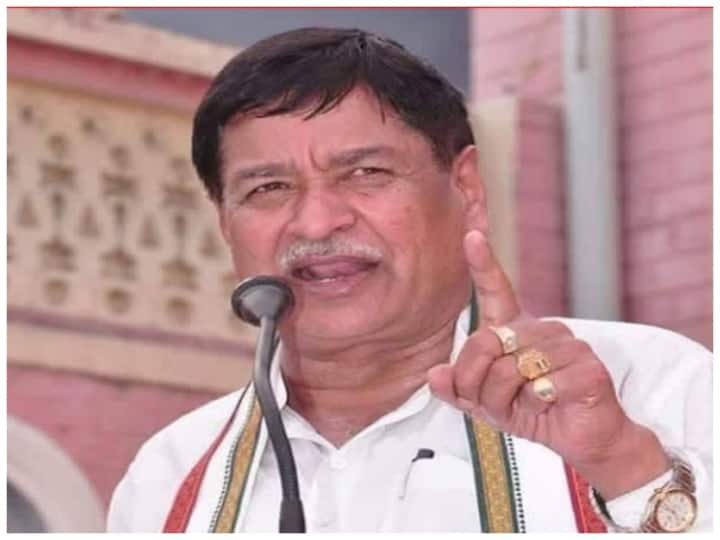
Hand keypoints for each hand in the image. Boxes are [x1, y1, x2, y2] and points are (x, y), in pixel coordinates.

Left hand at [427, 230, 668, 498]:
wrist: (581, 440)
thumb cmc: (533, 412)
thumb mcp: (485, 404)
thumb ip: (457, 389)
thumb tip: (434, 375)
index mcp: (517, 330)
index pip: (496, 290)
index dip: (483, 263)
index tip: (471, 235)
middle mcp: (543, 328)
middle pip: (485, 342)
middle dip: (478, 383)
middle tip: (495, 403)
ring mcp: (568, 345)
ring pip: (509, 368)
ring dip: (506, 399)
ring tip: (525, 405)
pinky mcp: (587, 368)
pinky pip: (539, 386)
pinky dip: (535, 406)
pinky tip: (549, 405)